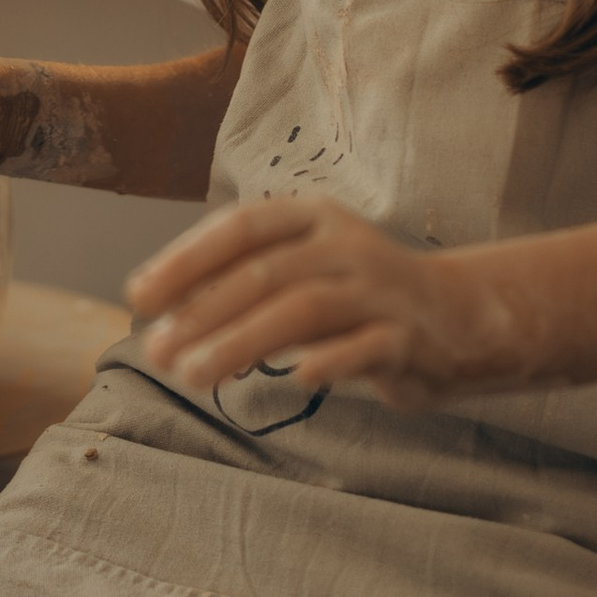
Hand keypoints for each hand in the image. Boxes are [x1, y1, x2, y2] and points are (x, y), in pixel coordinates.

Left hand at [128, 195, 492, 412]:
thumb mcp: (302, 268)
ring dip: (242, 342)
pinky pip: (365, 349)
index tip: (138, 297)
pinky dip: (330, 361)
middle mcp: (346, 246)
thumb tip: (160, 311)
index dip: (185, 260)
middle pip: (265, 274)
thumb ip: (242, 280)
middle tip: (157, 352)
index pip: (240, 227)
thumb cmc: (356, 294)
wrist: (458, 317)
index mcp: (313, 218)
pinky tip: (297, 378)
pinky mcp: (407, 339)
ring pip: (304, 310)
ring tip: (195, 374)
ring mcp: (380, 291)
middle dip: (203, 314)